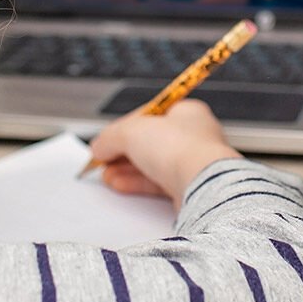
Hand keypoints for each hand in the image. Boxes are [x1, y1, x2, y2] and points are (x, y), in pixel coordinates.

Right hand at [89, 100, 239, 209]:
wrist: (203, 184)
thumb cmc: (180, 148)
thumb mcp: (131, 131)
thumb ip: (111, 137)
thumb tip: (100, 146)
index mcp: (187, 112)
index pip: (149, 115)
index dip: (124, 126)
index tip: (105, 138)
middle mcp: (194, 137)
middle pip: (150, 142)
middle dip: (123, 152)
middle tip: (104, 159)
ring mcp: (193, 164)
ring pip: (154, 165)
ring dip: (127, 170)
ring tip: (107, 175)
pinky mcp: (190, 189)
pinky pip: (159, 185)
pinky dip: (138, 184)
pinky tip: (121, 185)